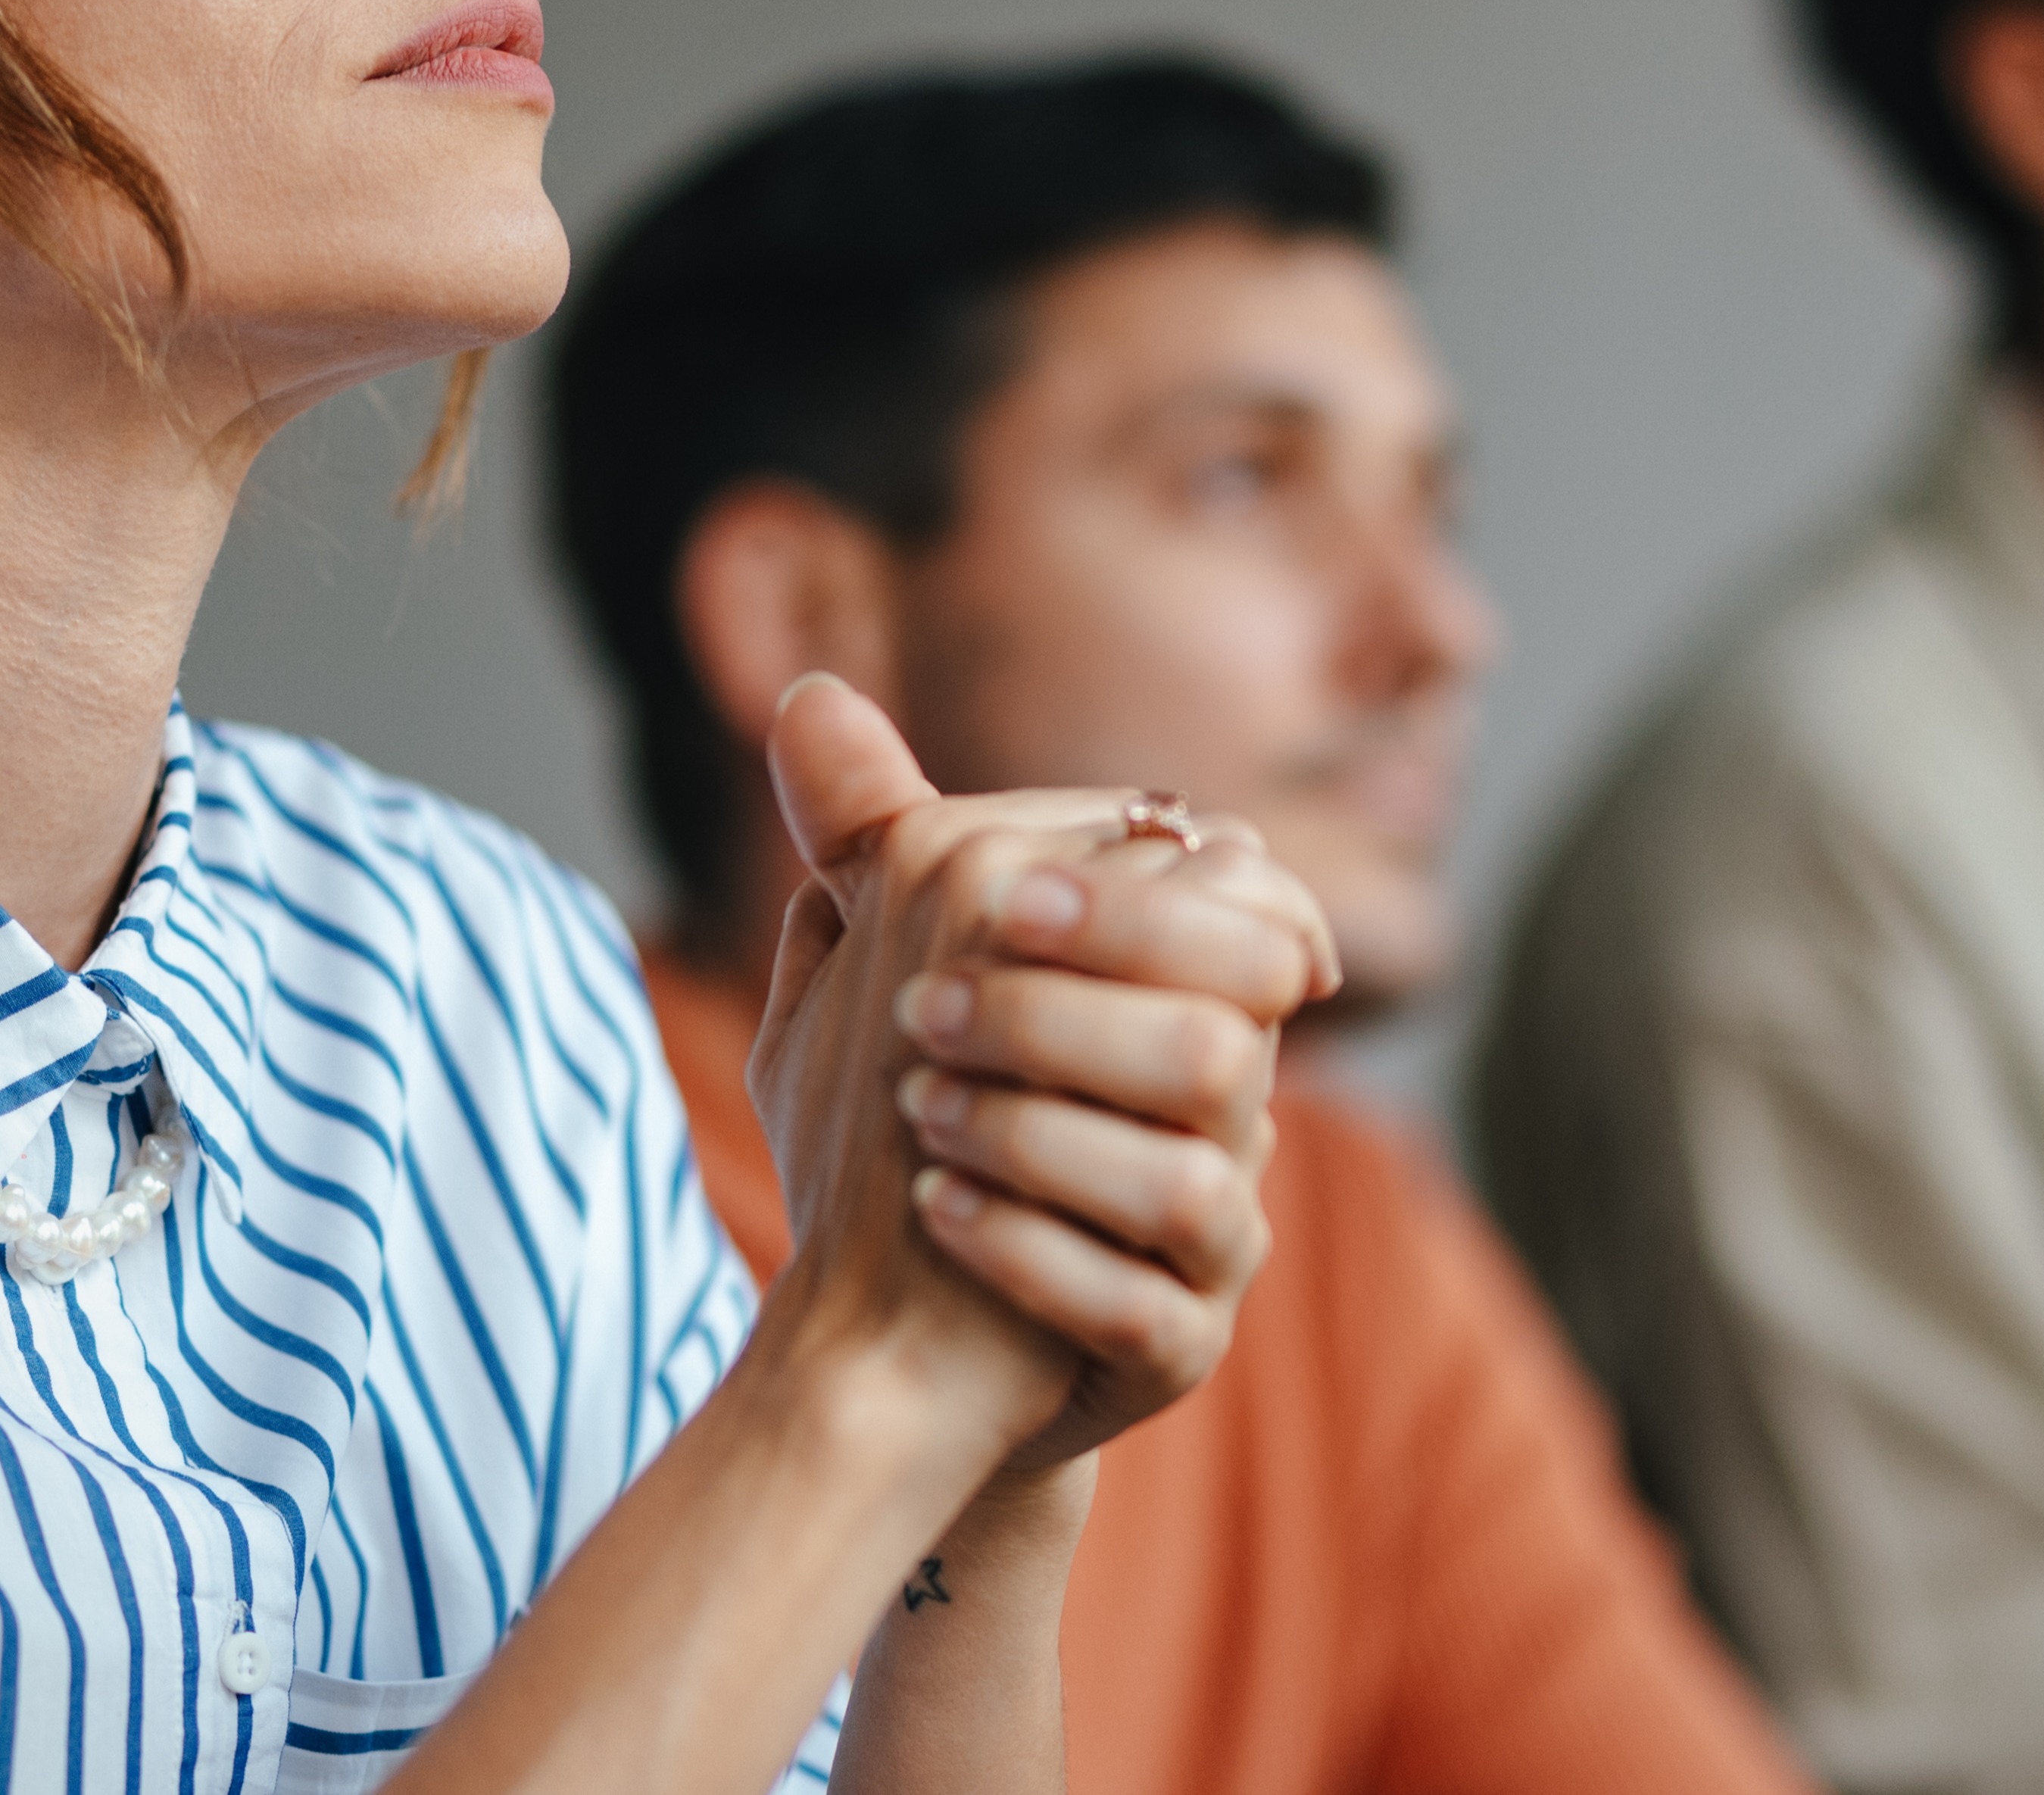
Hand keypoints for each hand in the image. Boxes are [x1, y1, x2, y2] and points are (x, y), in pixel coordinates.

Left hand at [741, 677, 1329, 1482]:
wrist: (895, 1334)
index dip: (1124, 907)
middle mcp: (1224, 1122)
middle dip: (1070, 1014)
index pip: (1232, 919)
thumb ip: (877, 835)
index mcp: (1177, 1004)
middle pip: (1223, 1041)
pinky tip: (935, 1213)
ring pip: (1193, 1178)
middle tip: (924, 1011)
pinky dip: (1035, 1255)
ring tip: (918, 1113)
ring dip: (1042, 1134)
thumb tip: (811, 694)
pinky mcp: (1178, 1350)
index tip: (1000, 902)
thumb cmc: (901, 1125)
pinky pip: (1144, 1308)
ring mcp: (1211, 1243)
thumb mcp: (881, 972)